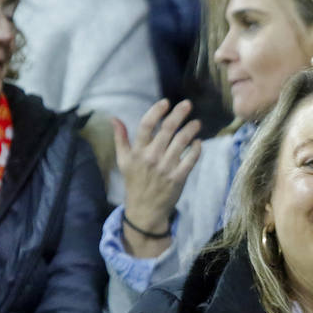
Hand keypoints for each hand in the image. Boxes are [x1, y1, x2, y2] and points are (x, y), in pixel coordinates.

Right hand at [117, 99, 201, 255]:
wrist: (145, 209)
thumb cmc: (135, 182)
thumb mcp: (123, 161)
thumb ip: (120, 139)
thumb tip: (114, 118)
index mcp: (137, 151)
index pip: (146, 125)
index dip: (156, 111)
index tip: (166, 102)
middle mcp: (151, 157)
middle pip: (167, 129)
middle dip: (179, 114)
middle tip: (188, 104)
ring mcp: (166, 168)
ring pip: (181, 142)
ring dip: (191, 129)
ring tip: (197, 123)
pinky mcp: (178, 178)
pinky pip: (190, 159)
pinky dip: (196, 149)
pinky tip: (198, 142)